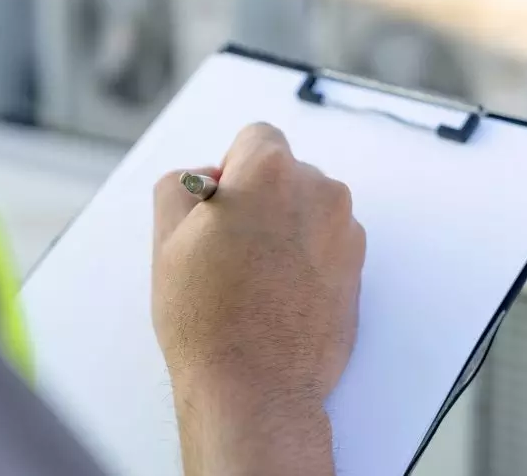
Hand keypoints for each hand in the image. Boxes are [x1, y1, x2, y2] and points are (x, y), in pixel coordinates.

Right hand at [152, 123, 365, 475]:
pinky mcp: (359, 269)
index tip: (219, 209)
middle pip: (285, 174)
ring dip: (285, 228)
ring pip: (308, 209)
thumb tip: (208, 177)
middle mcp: (320, 191)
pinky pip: (327, 244)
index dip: (231, 170)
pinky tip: (279, 297)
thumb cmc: (207, 317)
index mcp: (272, 172)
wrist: (256, 388)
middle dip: (260, 199)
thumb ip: (180, 185)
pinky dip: (307, 258)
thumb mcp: (167, 239)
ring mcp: (346, 231)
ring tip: (254, 280)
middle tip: (229, 251)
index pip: (256, 138)